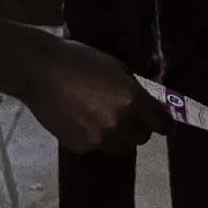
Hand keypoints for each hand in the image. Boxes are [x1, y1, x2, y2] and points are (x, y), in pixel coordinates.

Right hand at [19, 36, 173, 155]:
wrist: (40, 71)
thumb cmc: (79, 60)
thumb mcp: (116, 67)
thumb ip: (134, 87)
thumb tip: (147, 100)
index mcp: (133, 100)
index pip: (161, 123)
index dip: (166, 125)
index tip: (167, 126)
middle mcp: (119, 123)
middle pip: (142, 138)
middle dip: (139, 128)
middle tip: (130, 116)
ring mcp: (98, 138)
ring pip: (121, 147)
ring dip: (120, 137)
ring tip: (105, 120)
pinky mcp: (79, 146)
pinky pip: (98, 147)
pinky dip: (97, 138)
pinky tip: (83, 120)